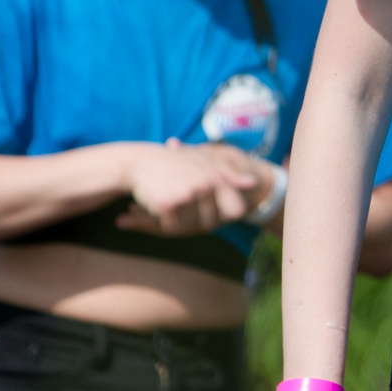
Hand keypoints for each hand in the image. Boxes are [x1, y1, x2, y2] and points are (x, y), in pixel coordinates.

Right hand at [114, 140, 270, 235]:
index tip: (211, 210)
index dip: (224, 215)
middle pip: (212, 223)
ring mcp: (188, 194)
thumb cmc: (173, 164)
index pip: (236, 211)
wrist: (137, 162)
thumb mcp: (204, 164)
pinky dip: (163, 223)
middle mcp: (206, 185)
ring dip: (179, 222)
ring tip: (168, 201)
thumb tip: (254, 183)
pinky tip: (156, 206)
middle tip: (179, 202)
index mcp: (217, 177)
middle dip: (196, 221)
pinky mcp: (169, 204)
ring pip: (191, 227)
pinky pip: (172, 228)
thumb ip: (230, 175)